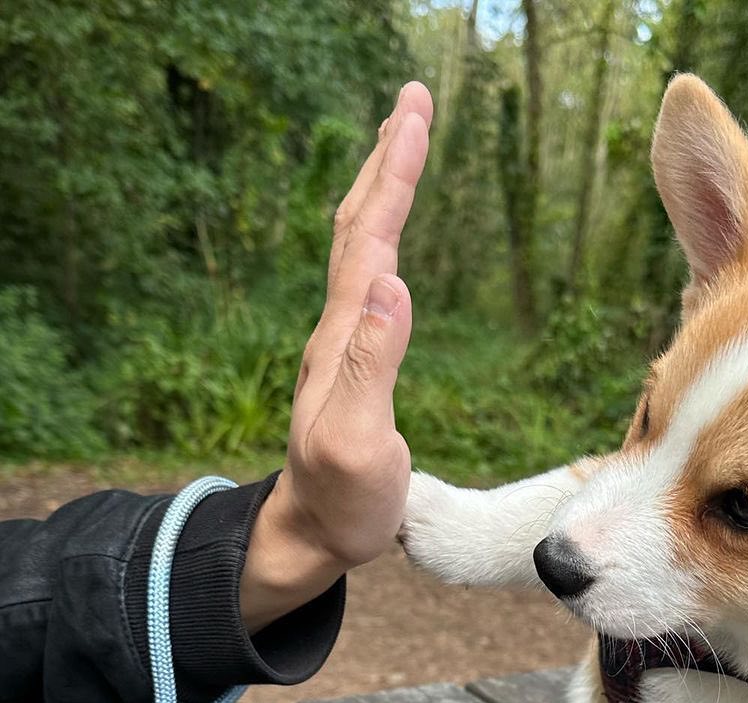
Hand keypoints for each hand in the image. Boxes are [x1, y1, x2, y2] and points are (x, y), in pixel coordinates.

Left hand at [240, 82, 432, 632]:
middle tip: (412, 103)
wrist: (311, 534)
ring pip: (358, 251)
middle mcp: (337, 329)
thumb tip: (392, 282)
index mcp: (342, 338)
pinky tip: (392, 243)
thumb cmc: (341, 500)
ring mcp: (342, 344)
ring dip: (379, 192)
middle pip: (358, 228)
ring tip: (402, 150)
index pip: (370, 239)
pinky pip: (366, 282)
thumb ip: (371, 365)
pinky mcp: (352, 362)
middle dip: (386, 161)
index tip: (416, 114)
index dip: (393, 177)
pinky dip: (381, 239)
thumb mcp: (358, 441)